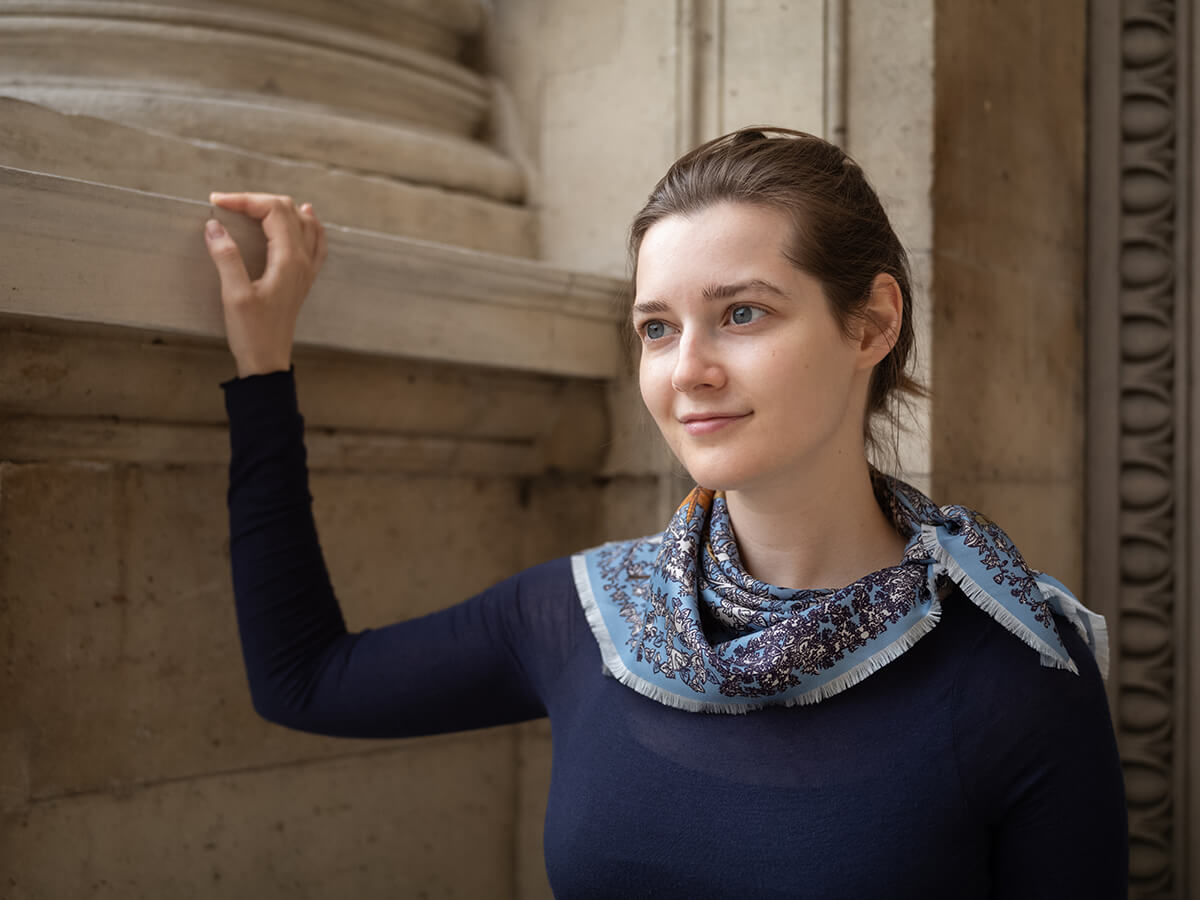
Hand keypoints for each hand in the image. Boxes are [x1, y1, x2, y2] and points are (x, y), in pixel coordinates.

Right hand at [203, 192, 326, 377]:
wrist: (268, 361)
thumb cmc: (252, 332)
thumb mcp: (234, 295)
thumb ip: (227, 257)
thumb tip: (214, 225)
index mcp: (289, 260)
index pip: (273, 211)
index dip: (245, 200)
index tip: (216, 203)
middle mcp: (304, 261)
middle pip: (288, 211)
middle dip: (257, 200)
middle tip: (227, 204)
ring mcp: (308, 270)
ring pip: (304, 223)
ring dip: (280, 208)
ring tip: (255, 204)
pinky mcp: (304, 279)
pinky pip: (315, 241)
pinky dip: (307, 224)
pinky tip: (303, 218)